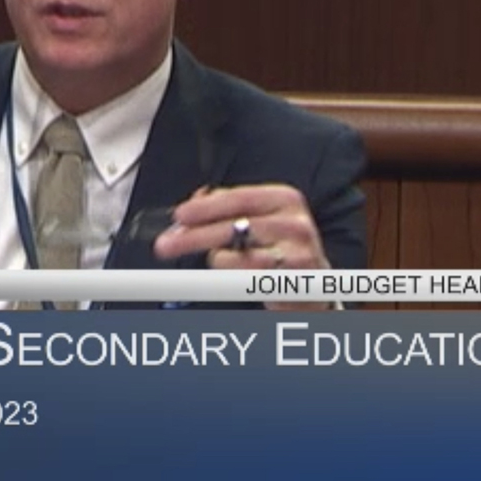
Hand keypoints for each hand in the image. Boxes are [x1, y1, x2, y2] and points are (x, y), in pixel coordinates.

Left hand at [152, 184, 331, 310]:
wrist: (314, 282)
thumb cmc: (279, 245)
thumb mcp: (259, 216)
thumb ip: (226, 205)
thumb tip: (193, 202)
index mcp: (284, 198)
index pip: (238, 198)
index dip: (204, 207)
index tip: (179, 216)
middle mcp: (295, 223)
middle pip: (233, 227)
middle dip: (193, 236)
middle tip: (166, 245)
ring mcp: (298, 253)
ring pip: (239, 255)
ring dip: (216, 259)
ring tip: (215, 260)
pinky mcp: (295, 282)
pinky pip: (250, 280)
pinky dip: (233, 278)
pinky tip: (229, 278)